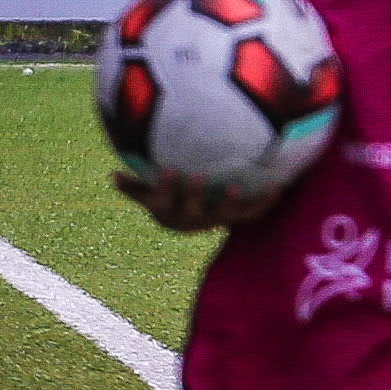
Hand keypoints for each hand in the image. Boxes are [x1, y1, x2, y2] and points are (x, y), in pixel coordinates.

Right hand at [120, 166, 276, 234]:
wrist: (194, 219)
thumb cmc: (168, 198)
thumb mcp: (149, 193)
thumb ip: (133, 186)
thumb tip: (112, 175)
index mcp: (167, 211)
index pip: (162, 201)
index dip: (165, 188)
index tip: (168, 169)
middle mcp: (190, 220)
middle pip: (191, 210)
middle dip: (194, 194)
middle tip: (198, 176)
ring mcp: (214, 220)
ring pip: (223, 215)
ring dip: (230, 202)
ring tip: (236, 186)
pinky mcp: (235, 219)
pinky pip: (251, 213)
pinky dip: (263, 203)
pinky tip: (278, 187)